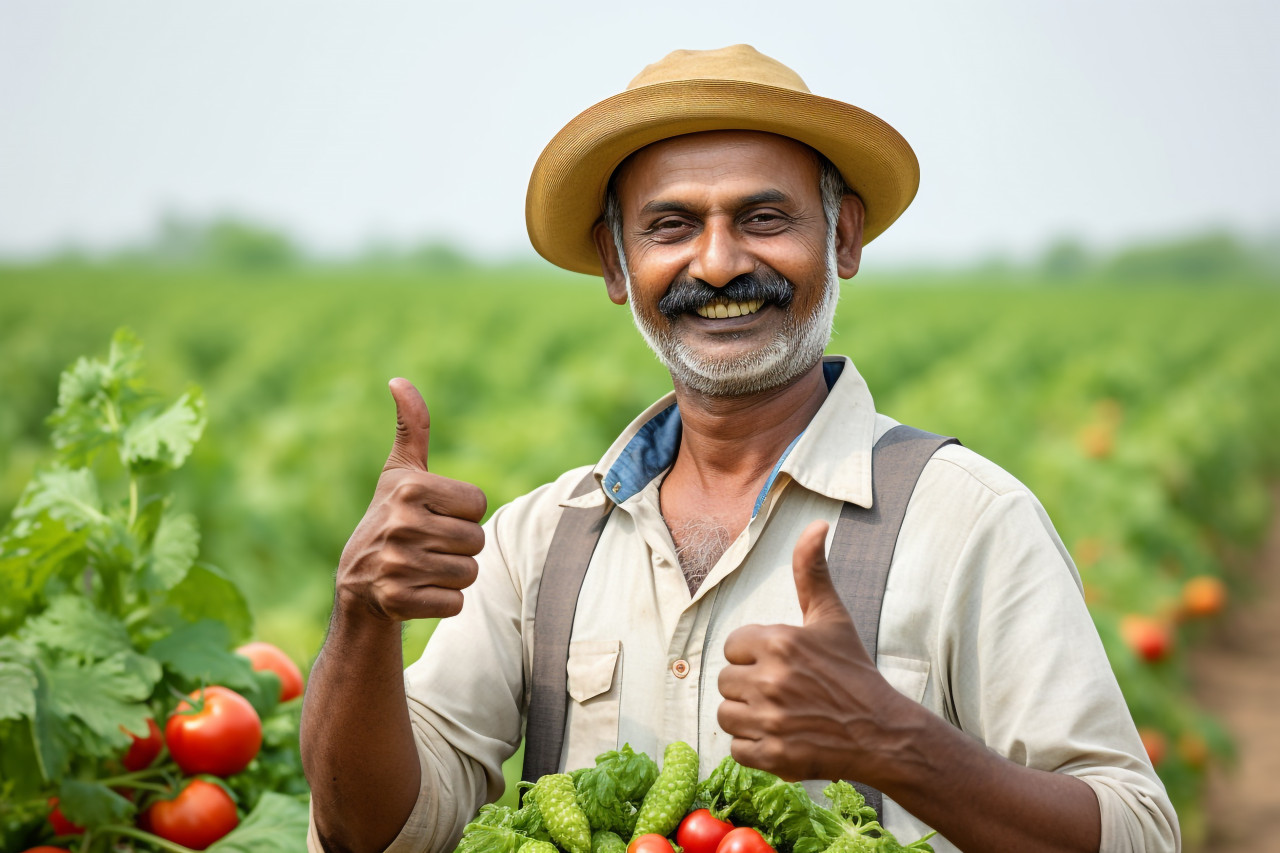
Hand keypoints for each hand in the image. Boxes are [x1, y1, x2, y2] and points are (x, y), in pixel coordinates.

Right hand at [335, 378, 486, 622]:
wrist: (358, 582)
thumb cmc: (390, 518)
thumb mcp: (399, 472)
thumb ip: (412, 427)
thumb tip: (399, 380)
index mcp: (409, 488)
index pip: (478, 504)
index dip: (462, 514)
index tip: (433, 516)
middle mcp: (402, 524)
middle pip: (476, 541)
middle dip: (459, 547)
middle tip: (428, 546)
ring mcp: (397, 565)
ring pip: (469, 573)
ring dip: (453, 575)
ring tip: (423, 567)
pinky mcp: (398, 601)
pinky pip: (455, 603)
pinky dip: (443, 602)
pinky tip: (418, 591)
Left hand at [716, 520, 910, 782]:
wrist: (882, 731)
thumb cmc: (853, 672)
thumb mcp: (831, 617)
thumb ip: (811, 571)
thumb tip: (816, 524)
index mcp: (778, 641)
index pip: (733, 646)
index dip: (754, 655)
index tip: (781, 664)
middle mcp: (770, 679)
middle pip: (727, 681)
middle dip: (750, 686)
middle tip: (784, 691)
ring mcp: (770, 719)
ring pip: (726, 715)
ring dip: (747, 717)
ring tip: (780, 713)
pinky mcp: (772, 755)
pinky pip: (736, 749)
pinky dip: (754, 747)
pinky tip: (780, 736)